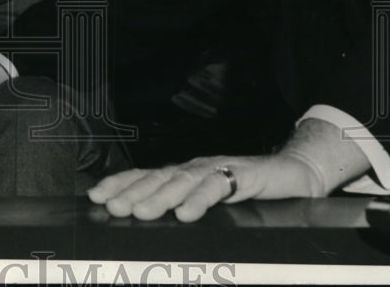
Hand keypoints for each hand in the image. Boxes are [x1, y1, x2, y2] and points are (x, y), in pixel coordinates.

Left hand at [87, 153, 320, 222]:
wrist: (294, 172)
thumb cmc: (248, 189)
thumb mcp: (210, 202)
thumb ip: (184, 207)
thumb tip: (147, 221)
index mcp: (184, 174)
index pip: (146, 176)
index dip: (120, 183)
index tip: (96, 195)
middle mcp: (195, 167)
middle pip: (158, 178)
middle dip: (131, 192)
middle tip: (112, 206)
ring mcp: (218, 169)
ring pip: (182, 181)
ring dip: (159, 197)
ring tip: (140, 212)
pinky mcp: (243, 175)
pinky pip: (218, 187)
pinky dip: (200, 200)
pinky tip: (186, 213)